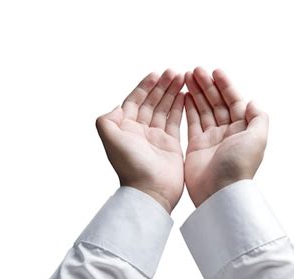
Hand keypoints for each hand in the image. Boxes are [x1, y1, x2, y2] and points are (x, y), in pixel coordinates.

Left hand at [96, 70, 184, 212]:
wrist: (151, 190)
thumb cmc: (131, 166)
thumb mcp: (111, 139)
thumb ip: (107, 120)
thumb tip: (117, 106)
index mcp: (126, 128)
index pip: (135, 101)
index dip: (145, 87)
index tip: (156, 74)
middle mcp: (141, 131)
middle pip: (152, 102)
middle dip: (162, 86)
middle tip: (174, 73)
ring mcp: (157, 137)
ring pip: (165, 109)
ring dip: (172, 93)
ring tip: (182, 78)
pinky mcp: (172, 144)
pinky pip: (176, 121)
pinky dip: (180, 107)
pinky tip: (185, 95)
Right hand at [184, 67, 268, 206]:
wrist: (219, 191)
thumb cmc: (239, 166)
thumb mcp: (257, 139)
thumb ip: (258, 118)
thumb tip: (252, 102)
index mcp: (243, 129)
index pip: (234, 101)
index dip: (226, 86)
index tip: (215, 71)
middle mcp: (228, 132)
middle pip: (217, 103)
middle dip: (207, 86)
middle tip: (195, 70)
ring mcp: (211, 139)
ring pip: (204, 110)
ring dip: (197, 93)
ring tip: (187, 77)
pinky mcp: (196, 146)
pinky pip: (192, 122)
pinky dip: (189, 108)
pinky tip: (184, 95)